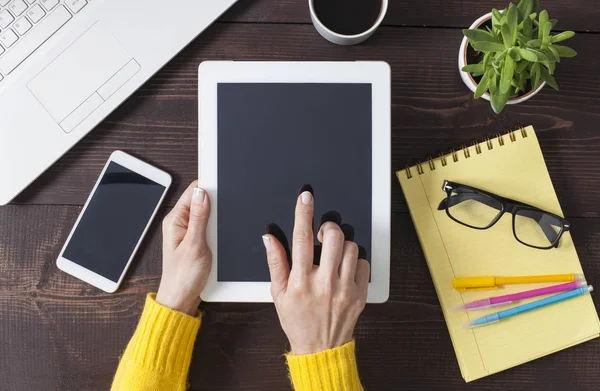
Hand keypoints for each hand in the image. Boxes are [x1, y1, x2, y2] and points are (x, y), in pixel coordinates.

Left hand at [156, 181, 211, 315]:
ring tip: (218, 234)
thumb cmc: (182, 277)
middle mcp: (180, 223)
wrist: (181, 300)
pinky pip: (210, 227)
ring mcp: (188, 231)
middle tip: (223, 219)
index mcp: (175, 220)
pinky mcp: (197, 240)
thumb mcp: (194, 245)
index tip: (224, 187)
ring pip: (209, 215)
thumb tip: (203, 192)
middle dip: (216, 205)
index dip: (209, 187)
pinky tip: (219, 238)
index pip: (193, 191)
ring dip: (217, 220)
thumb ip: (199, 217)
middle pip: (202, 201)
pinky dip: (217, 230)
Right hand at [263, 187, 369, 354]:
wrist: (321, 349)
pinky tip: (345, 269)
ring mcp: (344, 289)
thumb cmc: (297, 321)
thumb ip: (275, 262)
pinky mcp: (360, 294)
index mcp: (300, 281)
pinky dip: (356, 261)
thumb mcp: (278, 294)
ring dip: (343, 245)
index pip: (302, 238)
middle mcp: (324, 283)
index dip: (303, 213)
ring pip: (352, 248)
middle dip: (329, 228)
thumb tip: (269, 238)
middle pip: (334, 237)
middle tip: (324, 234)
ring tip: (334, 256)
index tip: (306, 197)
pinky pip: (364, 263)